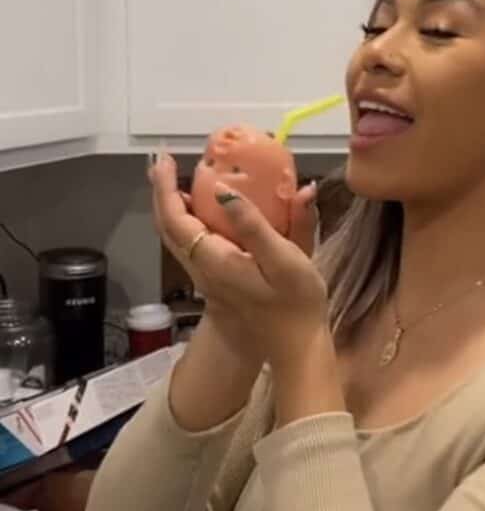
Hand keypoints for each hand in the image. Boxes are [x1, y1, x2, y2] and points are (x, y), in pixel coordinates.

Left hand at [148, 152, 324, 366]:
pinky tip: (206, 208)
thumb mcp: (286, 261)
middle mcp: (203, 269)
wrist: (296, 350)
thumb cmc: (296, 306)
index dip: (166, 188)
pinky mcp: (218, 280)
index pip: (176, 219)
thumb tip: (227, 190)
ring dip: (174, 205)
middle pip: (169, 226)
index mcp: (215, 260)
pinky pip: (192, 243)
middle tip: (165, 162)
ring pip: (178, 236)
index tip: (165, 160)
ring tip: (180, 178)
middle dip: (162, 192)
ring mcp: (208, 277)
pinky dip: (190, 219)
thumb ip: (257, 225)